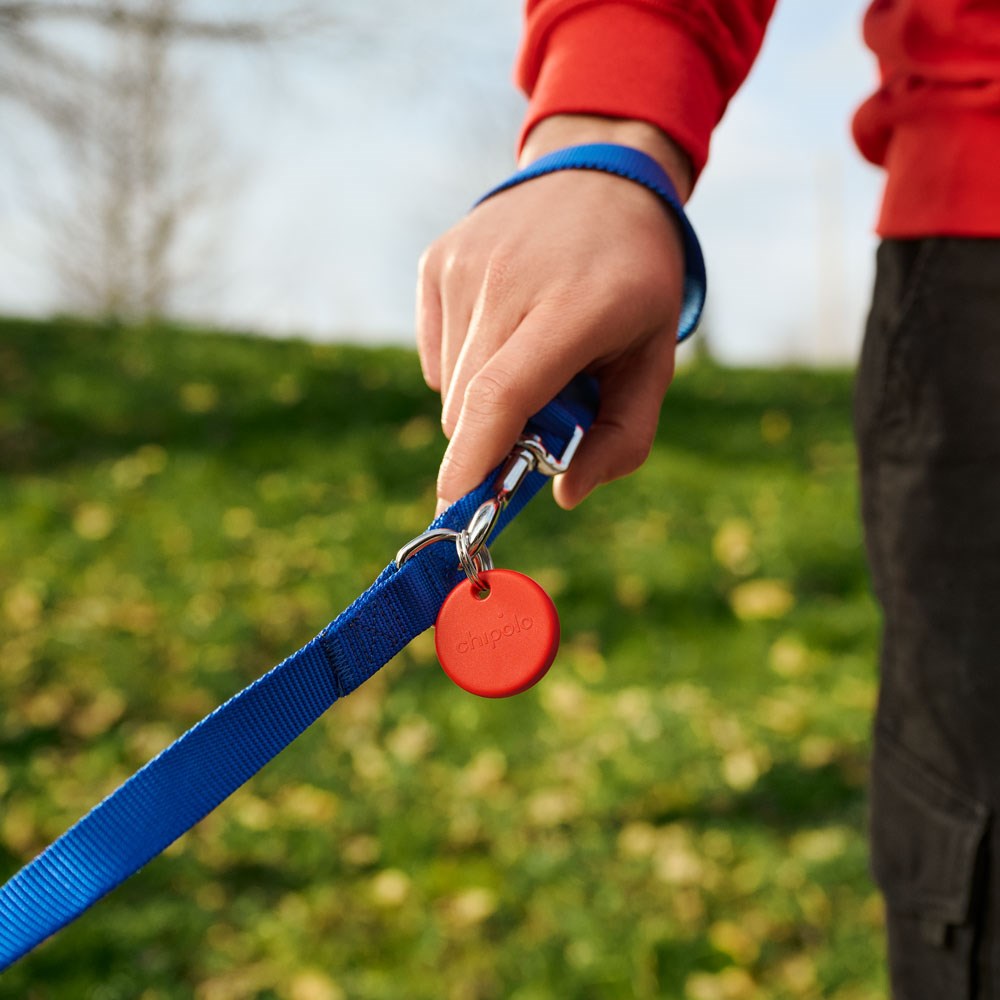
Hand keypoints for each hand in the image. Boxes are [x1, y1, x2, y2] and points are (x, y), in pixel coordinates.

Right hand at [416, 115, 692, 513]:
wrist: (599, 181)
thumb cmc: (634, 284)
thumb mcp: (655, 360)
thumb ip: (623, 437)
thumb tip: (564, 495)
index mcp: (576, 306)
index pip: (503, 394)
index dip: (474, 460)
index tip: (455, 507)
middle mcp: (509, 280)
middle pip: (470, 406)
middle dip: (497, 440)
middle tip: (543, 418)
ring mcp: (465, 266)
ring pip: (452, 387)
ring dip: (485, 401)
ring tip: (531, 356)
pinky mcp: (437, 262)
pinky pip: (437, 355)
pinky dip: (465, 368)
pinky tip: (504, 329)